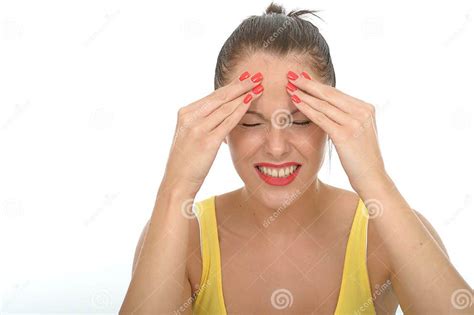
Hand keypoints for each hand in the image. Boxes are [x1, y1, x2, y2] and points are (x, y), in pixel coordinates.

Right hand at [161, 71, 263, 196]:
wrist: (176, 182)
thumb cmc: (186, 162)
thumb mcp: (190, 136)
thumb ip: (203, 122)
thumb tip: (222, 112)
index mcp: (185, 113)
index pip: (213, 96)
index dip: (231, 86)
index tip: (246, 78)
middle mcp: (189, 117)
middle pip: (220, 97)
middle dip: (240, 85)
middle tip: (256, 76)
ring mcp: (197, 128)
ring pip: (225, 106)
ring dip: (244, 94)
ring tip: (259, 85)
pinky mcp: (206, 141)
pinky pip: (227, 121)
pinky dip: (240, 109)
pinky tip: (251, 101)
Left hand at [285, 70, 386, 192]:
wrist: (372, 177)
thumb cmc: (361, 158)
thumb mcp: (358, 132)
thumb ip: (347, 118)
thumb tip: (328, 107)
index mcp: (366, 108)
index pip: (336, 93)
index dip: (317, 85)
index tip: (302, 78)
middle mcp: (362, 111)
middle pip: (329, 93)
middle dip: (308, 83)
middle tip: (291, 75)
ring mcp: (355, 122)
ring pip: (323, 104)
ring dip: (304, 94)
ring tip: (289, 86)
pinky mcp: (345, 134)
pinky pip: (321, 118)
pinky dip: (306, 108)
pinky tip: (295, 101)